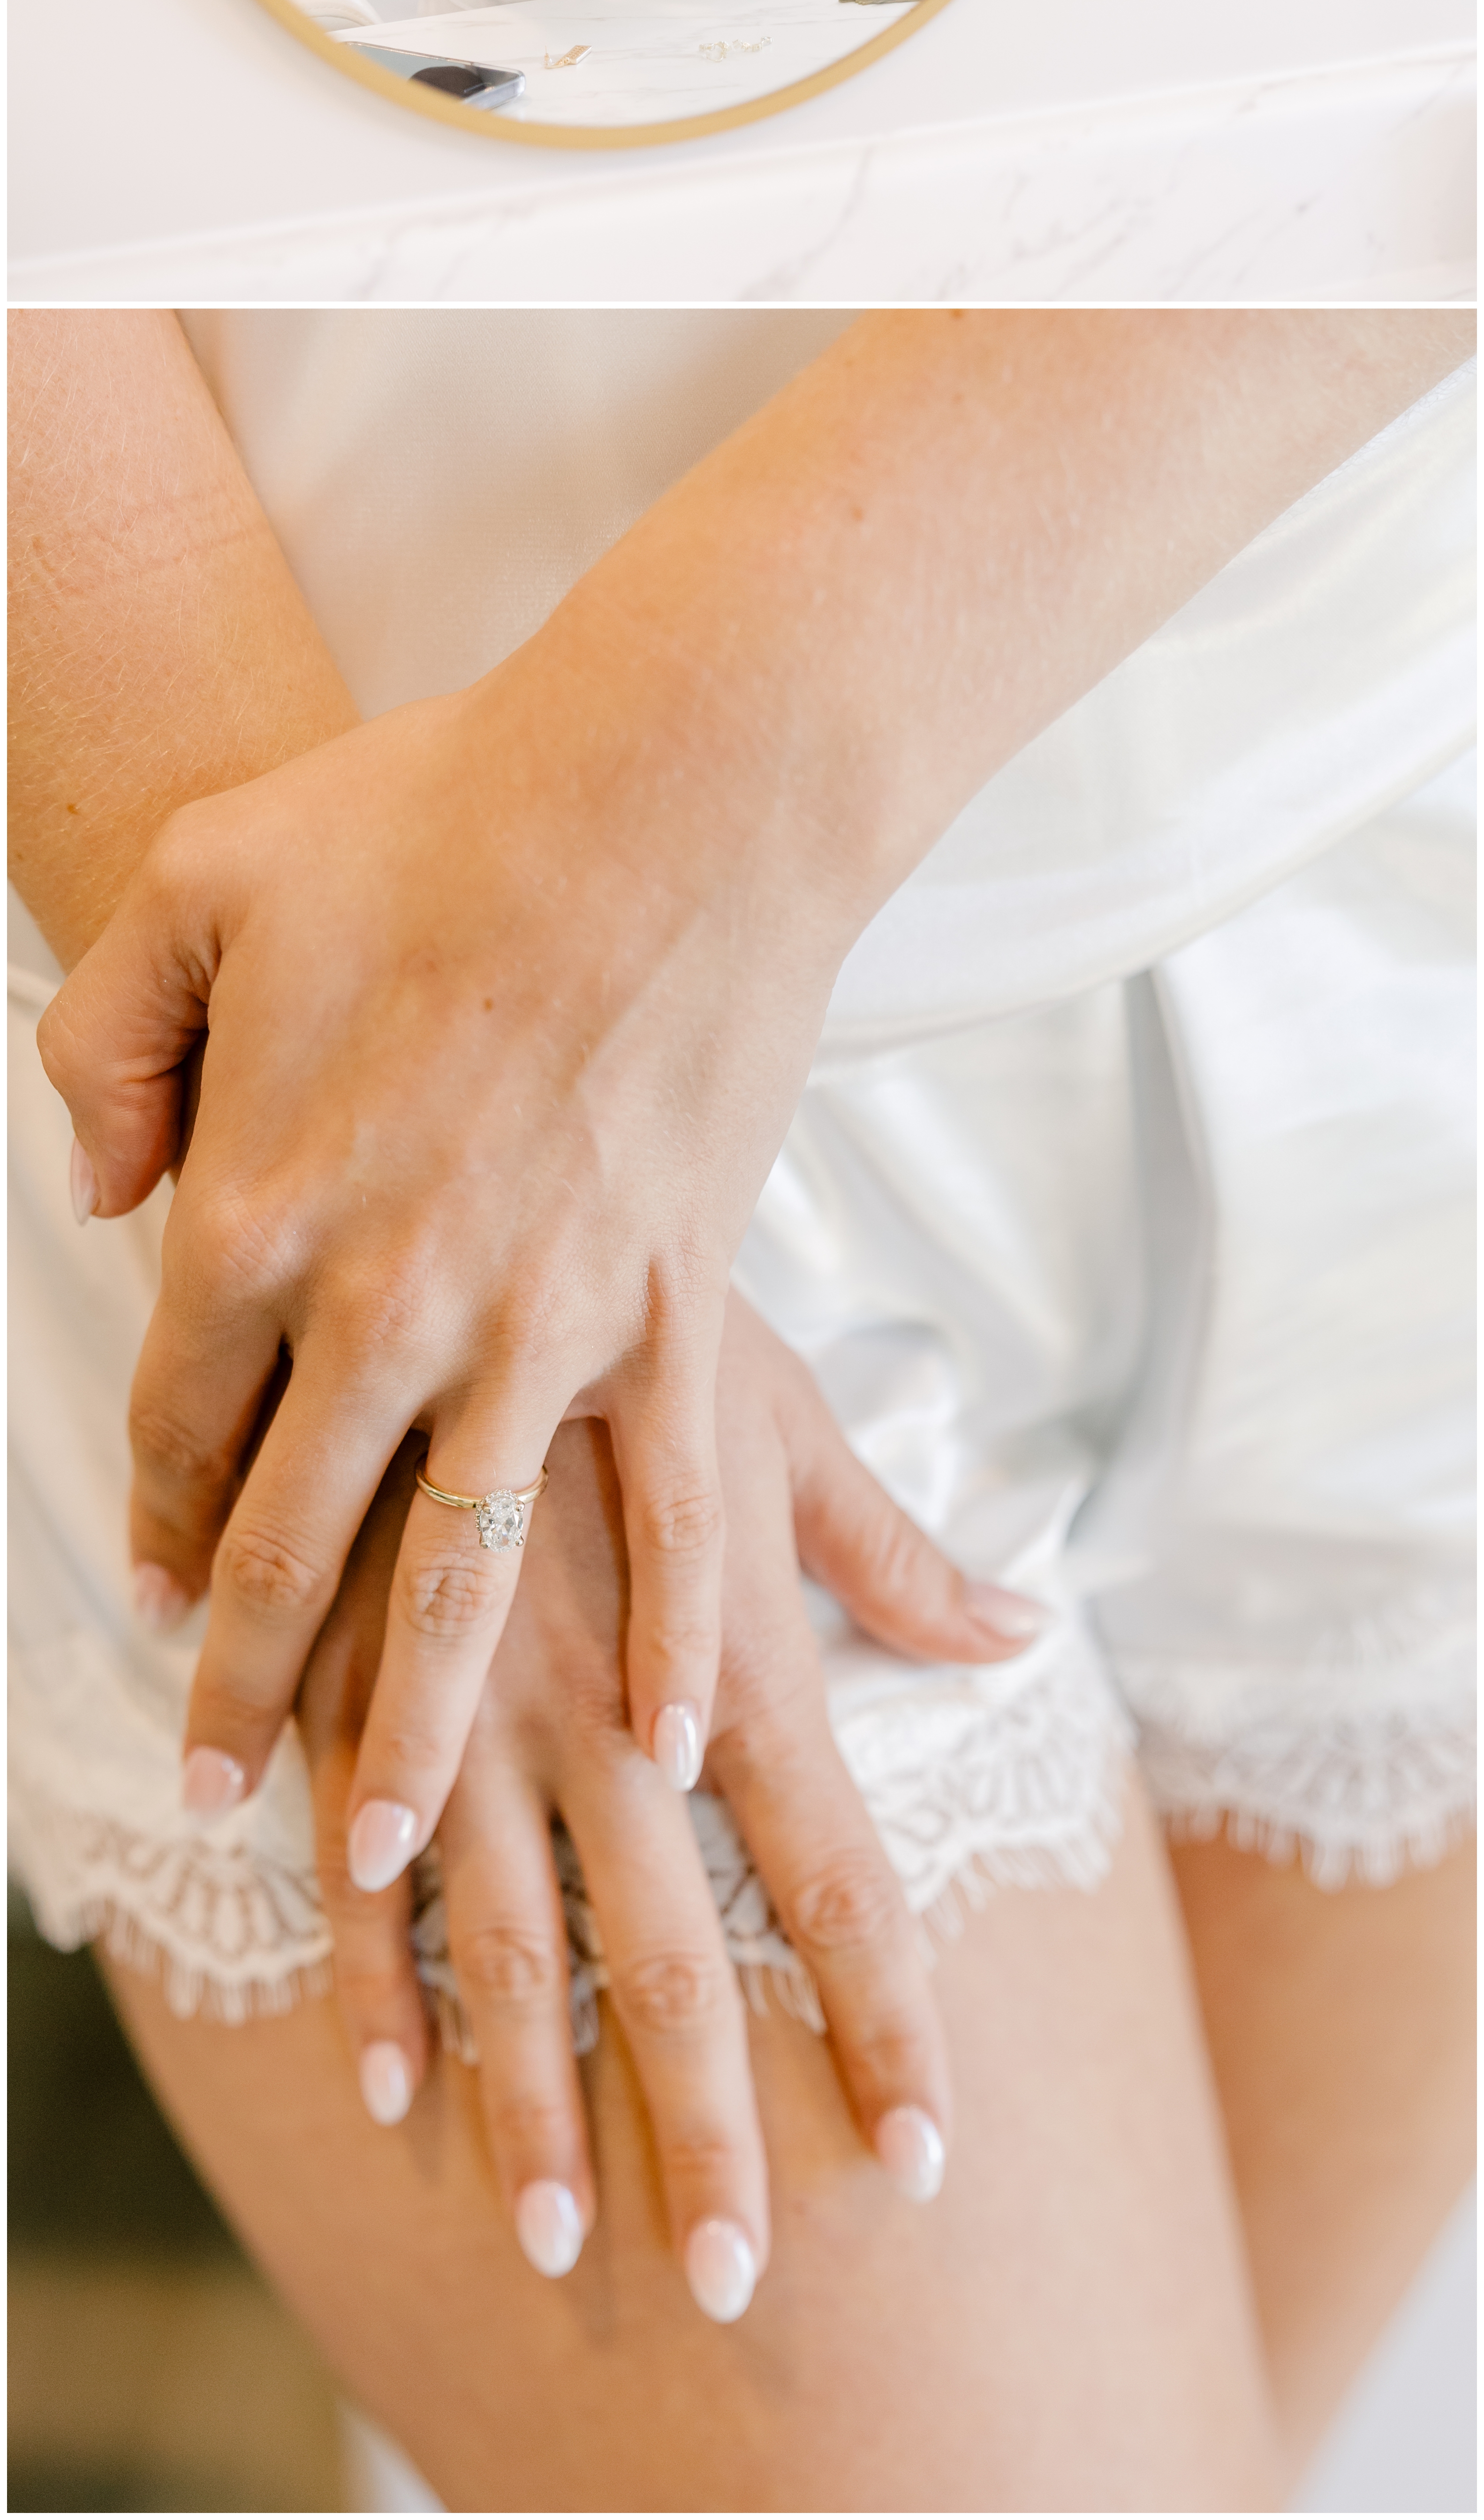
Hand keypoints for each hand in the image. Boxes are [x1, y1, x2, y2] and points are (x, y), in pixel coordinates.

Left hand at [39, 605, 860, 1895]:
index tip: (146, 1601)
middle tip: (227, 1798)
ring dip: (414, 1722)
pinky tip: (653, 1734)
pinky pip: (674, 1511)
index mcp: (258, 1207)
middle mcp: (385, 1299)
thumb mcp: (196, 880)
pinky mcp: (670, 1302)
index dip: (153, 1516)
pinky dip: (667, 1635)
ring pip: (458, 1574)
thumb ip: (110, 1040)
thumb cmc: (428, 814)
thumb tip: (105, 1183)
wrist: (660, 794)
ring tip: (388, 1847)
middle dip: (247, 1687)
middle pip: (291, 1540)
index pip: (177, 1414)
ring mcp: (539, 1317)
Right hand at [298, 1293, 1042, 2312]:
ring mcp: (476, 1720)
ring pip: (509, 1953)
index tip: (927, 2151)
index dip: (885, 2020)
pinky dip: (377, 1986)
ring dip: (528, 2102)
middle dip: (704, 2129)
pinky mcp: (360, 1696)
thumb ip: (890, 1554)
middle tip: (738, 2277)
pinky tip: (393, 2092)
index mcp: (727, 1662)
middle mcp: (609, 1719)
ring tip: (554, 2235)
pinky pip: (365, 1874)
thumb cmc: (633, 1321)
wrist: (449, 1237)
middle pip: (672, 1961)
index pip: (836, 1877)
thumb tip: (1023, 1623)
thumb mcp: (780, 1424)